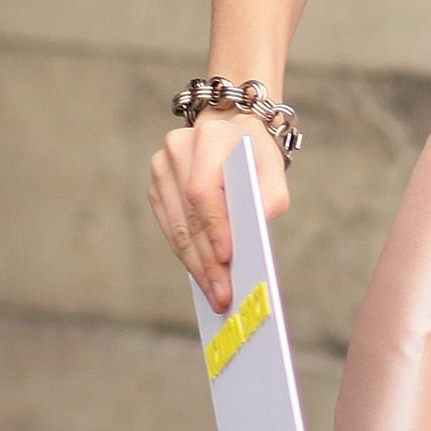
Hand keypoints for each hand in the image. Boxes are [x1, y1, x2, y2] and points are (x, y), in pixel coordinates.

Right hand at [148, 111, 288, 313]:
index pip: (203, 189)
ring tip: (215, 294)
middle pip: (189, 214)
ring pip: (177, 227)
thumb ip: (272, 196)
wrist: (231, 136)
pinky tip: (203, 277)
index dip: (214, 226)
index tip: (227, 258)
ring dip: (196, 265)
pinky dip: (187, 256)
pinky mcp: (157, 187)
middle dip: (207, 259)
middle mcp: (178, 147)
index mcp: (210, 136)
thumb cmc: (255, 159)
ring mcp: (162, 167)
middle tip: (223, 293)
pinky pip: (170, 229)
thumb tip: (257, 226)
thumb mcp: (274, 171)